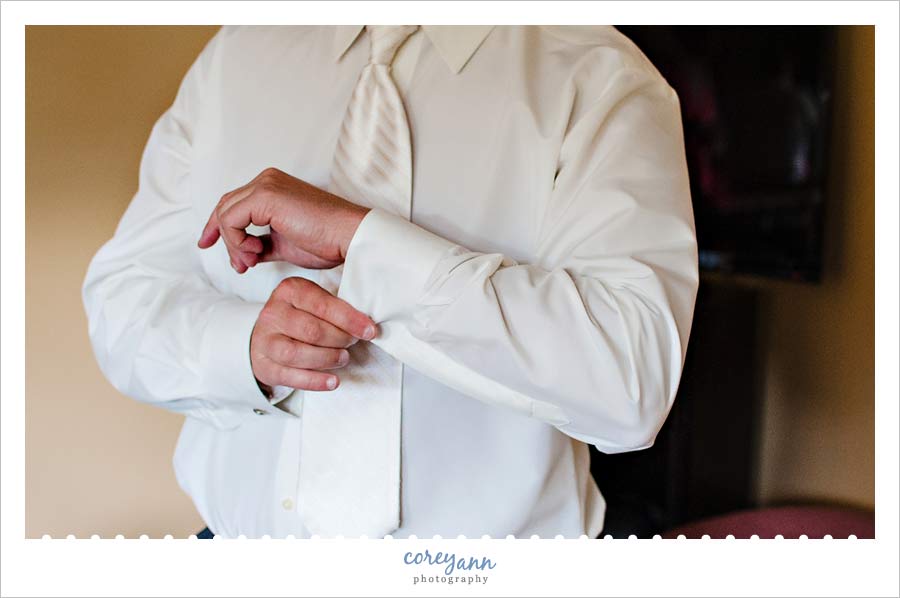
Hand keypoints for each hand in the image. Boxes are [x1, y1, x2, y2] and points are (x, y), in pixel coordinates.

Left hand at [197, 167, 368, 271]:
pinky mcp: (264, 196)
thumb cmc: (326, 241)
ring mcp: (265, 185)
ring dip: (233, 245)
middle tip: (237, 264)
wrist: (349, 237)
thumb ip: (262, 244)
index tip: (208, 245)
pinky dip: (236, 241)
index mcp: (273, 186)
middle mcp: (266, 180)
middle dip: (222, 238)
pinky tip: (255, 254)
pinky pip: (231, 220)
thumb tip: (244, 254)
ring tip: (251, 262)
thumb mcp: (285, 244)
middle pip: (225, 206)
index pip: (234, 203)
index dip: (218, 227)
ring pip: (225, 215)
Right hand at [251, 277, 376, 391]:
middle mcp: (273, 313)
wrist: (267, 335)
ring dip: (328, 359)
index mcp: (290, 291)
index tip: (369, 331)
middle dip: (340, 339)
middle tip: (352, 342)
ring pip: (297, 354)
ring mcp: (265, 340)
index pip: (322, 305)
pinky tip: (333, 381)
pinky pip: (289, 376)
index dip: (349, 320)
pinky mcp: (264, 365)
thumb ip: (336, 309)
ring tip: (343, 358)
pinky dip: (315, 381)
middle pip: (311, 331)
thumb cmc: (300, 316)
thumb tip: (366, 326)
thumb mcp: (314, 301)